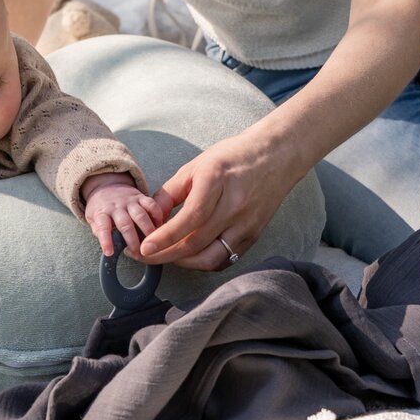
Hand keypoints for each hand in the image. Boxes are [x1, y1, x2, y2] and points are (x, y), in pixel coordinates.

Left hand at [83, 173, 163, 255]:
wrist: (106, 185)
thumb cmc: (101, 207)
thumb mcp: (93, 218)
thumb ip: (98, 231)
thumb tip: (106, 246)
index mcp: (102, 213)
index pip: (102, 227)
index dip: (106, 240)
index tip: (109, 252)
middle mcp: (116, 207)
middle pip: (125, 224)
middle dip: (133, 240)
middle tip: (139, 253)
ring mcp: (129, 202)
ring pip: (140, 215)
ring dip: (148, 230)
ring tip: (153, 243)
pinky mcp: (140, 197)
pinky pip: (151, 204)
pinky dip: (157, 215)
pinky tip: (160, 226)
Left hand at [139, 128, 299, 270]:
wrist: (276, 157)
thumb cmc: (232, 157)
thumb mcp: (194, 166)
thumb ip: (170, 193)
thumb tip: (151, 218)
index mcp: (216, 182)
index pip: (189, 218)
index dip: (164, 237)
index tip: (143, 248)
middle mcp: (234, 206)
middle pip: (196, 242)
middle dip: (165, 254)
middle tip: (143, 256)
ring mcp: (247, 224)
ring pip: (211, 258)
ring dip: (183, 262)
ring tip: (163, 256)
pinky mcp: (254, 236)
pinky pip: (225, 258)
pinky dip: (203, 262)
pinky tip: (188, 256)